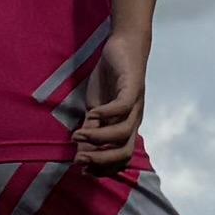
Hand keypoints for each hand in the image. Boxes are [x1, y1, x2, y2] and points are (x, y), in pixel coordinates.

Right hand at [71, 35, 149, 171]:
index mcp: (126, 127)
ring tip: (78, 136)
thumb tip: (80, 149)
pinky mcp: (133, 88)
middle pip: (124, 152)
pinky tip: (91, 113)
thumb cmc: (110, 77)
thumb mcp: (95, 107)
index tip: (83, 169)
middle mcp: (134, 120)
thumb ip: (91, 127)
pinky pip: (122, 107)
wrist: (124, 46)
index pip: (120, 158)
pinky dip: (107, 114)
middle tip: (79, 159)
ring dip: (98, 138)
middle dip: (101, 161)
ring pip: (123, 133)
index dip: (103, 169)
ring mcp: (135, 106)